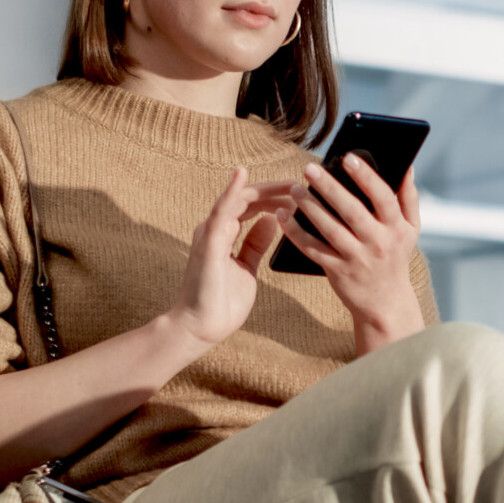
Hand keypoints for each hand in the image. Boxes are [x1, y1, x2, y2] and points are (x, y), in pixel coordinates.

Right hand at [158, 166, 299, 354]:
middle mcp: (216, 229)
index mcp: (224, 234)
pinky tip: (242, 174)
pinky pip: (220, 211)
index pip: (251, 206)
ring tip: (290, 183)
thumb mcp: (246, 267)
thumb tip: (271, 222)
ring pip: (237, 199)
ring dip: (265, 190)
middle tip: (302, 185)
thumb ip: (255, 244)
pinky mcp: (209, 242)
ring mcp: (210, 233)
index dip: (275, 198)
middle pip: (247, 198)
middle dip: (275, 191)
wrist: (201, 327)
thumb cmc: (220, 302)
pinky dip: (231, 191)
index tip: (300, 196)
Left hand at [276, 154, 426, 354]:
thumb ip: (408, 198)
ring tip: (295, 188)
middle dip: (330, 187)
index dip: (366, 177)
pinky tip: (283, 216)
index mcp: (396, 228)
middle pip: (352, 211)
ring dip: (310, 208)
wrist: (385, 303)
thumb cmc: (395, 257)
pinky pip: (313, 249)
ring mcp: (357, 259)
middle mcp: (378, 243)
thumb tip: (406, 165)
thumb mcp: (411, 230)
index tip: (348, 157)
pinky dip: (296, 233)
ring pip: (330, 229)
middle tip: (309, 168)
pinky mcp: (337, 272)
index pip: (383, 198)